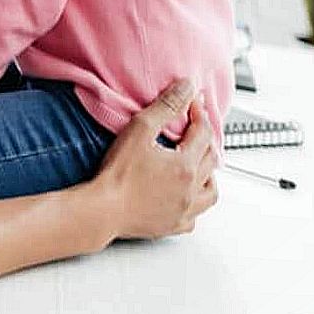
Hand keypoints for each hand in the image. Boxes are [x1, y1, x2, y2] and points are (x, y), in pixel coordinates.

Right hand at [89, 78, 218, 240]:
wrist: (102, 210)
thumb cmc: (117, 174)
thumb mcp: (140, 130)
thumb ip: (166, 106)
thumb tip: (186, 88)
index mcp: (185, 165)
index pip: (203, 133)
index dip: (199, 114)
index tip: (192, 104)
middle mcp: (190, 189)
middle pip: (210, 160)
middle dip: (205, 140)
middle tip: (195, 129)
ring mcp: (183, 210)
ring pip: (210, 192)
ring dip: (208, 175)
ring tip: (199, 166)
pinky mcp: (172, 225)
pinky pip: (194, 217)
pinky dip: (195, 205)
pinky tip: (186, 199)